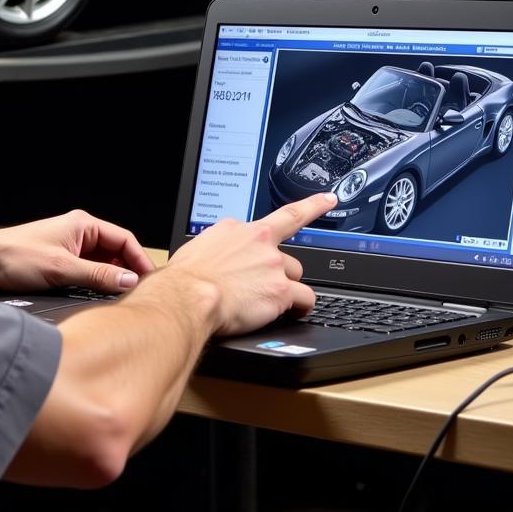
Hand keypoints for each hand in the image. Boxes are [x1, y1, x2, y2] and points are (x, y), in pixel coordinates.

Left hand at [0, 209, 155, 293]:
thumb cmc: (14, 256)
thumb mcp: (62, 269)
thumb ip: (97, 275)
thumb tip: (128, 281)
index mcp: (82, 225)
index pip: (124, 239)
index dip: (139, 260)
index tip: (149, 280)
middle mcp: (77, 234)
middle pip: (115, 252)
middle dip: (126, 271)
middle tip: (137, 294)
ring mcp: (68, 248)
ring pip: (101, 264)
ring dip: (109, 279)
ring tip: (119, 299)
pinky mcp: (59, 263)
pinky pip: (86, 272)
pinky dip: (94, 284)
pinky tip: (96, 299)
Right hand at [166, 193, 335, 335]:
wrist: (187, 296)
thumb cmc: (184, 278)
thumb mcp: (199, 248)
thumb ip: (221, 246)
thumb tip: (222, 255)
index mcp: (238, 229)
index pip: (282, 214)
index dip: (311, 205)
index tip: (328, 199)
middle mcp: (259, 242)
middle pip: (286, 257)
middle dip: (278, 273)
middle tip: (258, 287)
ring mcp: (272, 264)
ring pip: (296, 277)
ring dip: (286, 290)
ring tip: (266, 302)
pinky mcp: (280, 290)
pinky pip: (304, 298)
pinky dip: (300, 307)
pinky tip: (292, 312)